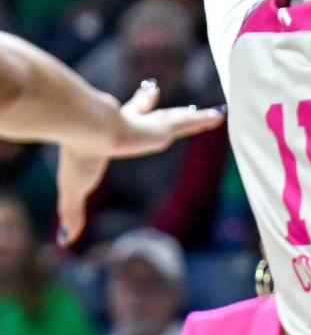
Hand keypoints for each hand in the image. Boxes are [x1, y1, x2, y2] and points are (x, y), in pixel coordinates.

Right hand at [57, 82, 223, 245]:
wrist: (89, 131)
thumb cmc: (81, 156)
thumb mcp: (75, 188)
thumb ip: (72, 211)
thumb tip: (65, 241)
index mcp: (114, 128)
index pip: (131, 114)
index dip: (141, 105)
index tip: (149, 93)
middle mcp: (134, 122)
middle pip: (156, 114)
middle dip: (165, 108)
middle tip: (181, 106)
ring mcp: (150, 125)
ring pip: (179, 120)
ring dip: (196, 118)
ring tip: (216, 114)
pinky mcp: (162, 129)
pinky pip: (189, 123)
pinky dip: (204, 121)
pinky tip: (220, 116)